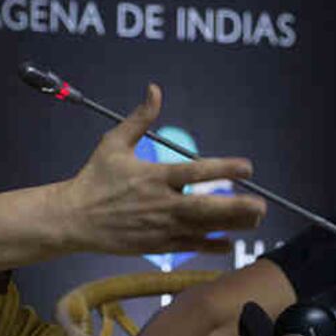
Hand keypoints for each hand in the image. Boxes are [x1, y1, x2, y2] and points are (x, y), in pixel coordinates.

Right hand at [57, 84, 266, 255]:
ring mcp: (160, 227)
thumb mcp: (114, 143)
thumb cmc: (94, 178)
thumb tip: (155, 89)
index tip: (247, 167)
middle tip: (261, 205)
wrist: (73, 219)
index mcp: (154, 176)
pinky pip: (189, 246)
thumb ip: (140, 118)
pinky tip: (228, 244)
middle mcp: (161, 203)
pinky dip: (210, 246)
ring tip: (255, 221)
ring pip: (203, 229)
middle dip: (237, 207)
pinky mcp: (155, 245)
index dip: (224, 169)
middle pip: (207, 207)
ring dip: (231, 226)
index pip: (196, 172)